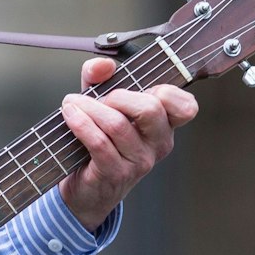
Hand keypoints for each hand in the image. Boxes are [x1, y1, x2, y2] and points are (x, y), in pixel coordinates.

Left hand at [57, 56, 197, 229]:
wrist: (86, 189)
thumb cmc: (99, 143)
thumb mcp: (101, 104)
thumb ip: (100, 78)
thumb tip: (102, 65)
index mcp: (164, 126)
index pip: (185, 107)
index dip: (164, 91)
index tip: (137, 87)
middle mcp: (158, 144)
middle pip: (150, 108)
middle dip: (118, 96)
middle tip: (99, 98)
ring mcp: (139, 162)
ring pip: (117, 124)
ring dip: (89, 108)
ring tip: (72, 104)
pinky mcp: (116, 174)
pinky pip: (99, 143)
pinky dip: (81, 124)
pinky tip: (69, 116)